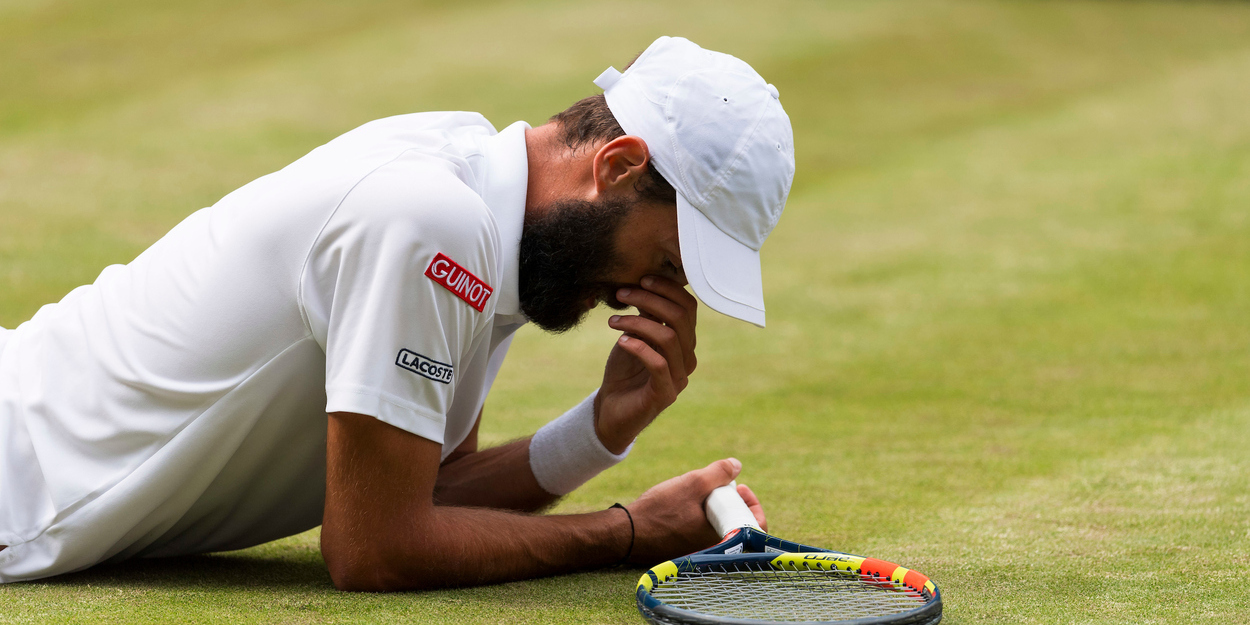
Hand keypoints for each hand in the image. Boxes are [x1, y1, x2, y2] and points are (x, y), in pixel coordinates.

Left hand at [595, 275, 697, 453]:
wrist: (610, 411)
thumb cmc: (624, 372)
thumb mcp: (635, 337)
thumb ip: (646, 316)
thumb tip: (645, 283)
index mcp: (684, 342)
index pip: (689, 307)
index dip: (668, 289)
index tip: (642, 279)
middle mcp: (688, 358)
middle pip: (681, 318)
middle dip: (650, 299)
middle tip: (621, 294)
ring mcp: (679, 377)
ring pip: (669, 337)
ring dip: (638, 322)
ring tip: (612, 321)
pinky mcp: (665, 394)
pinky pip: (658, 363)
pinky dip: (638, 347)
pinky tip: (620, 341)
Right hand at [625, 458, 768, 563]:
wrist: (626, 532)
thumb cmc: (660, 510)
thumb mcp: (693, 483)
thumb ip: (719, 472)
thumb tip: (737, 466)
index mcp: (723, 538)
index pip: (756, 526)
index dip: (752, 503)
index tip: (739, 488)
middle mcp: (715, 550)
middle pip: (737, 523)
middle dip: (731, 501)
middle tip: (719, 486)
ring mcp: (700, 551)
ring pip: (719, 525)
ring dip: (715, 507)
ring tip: (698, 490)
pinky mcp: (686, 549)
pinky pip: (703, 531)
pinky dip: (701, 516)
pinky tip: (685, 502)